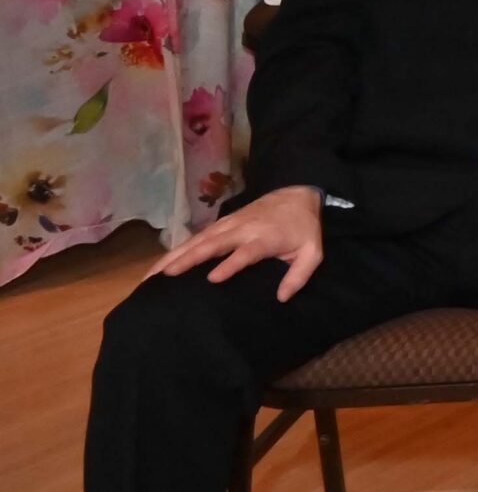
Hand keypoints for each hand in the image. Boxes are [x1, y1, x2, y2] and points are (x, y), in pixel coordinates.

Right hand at [153, 185, 323, 299]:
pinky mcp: (221, 223)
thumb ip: (299, 275)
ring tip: (150, 275)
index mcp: (265, 238)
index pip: (245, 252)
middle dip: (188, 259)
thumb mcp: (312, 252)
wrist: (298, 194)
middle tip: (165, 277)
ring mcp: (229, 224)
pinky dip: (177, 250)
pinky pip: (196, 237)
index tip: (212, 279)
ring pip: (198, 240)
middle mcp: (243, 229)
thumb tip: (282, 298)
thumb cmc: (303, 228)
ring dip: (174, 255)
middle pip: (212, 243)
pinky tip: (160, 265)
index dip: (230, 264)